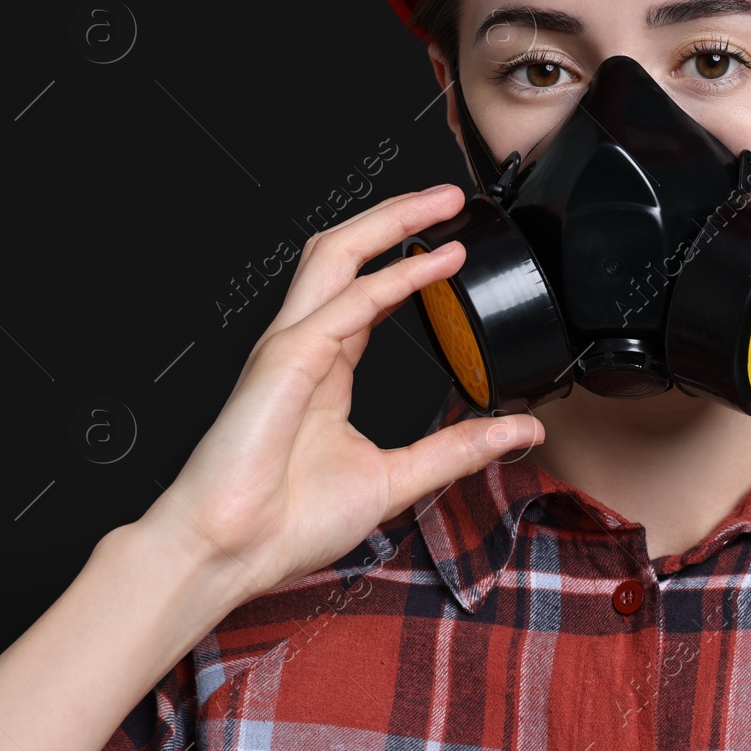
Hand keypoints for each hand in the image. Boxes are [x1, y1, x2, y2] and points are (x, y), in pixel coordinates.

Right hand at [146, 184, 540, 603]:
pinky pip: (344, 304)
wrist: (231, 554)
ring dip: (390, 222)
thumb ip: (459, 450)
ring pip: (336, 255)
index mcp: (325, 368)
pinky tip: (431, 264)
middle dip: (397, 216)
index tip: (454, 242)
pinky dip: (391, 279)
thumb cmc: (286, 523)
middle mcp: (306, 346)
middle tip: (451, 197)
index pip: (366, 290)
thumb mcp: (399, 480)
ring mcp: (291, 347)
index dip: (407, 258)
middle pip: (347, 253)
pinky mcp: (284, 360)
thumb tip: (519, 433)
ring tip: (440, 203)